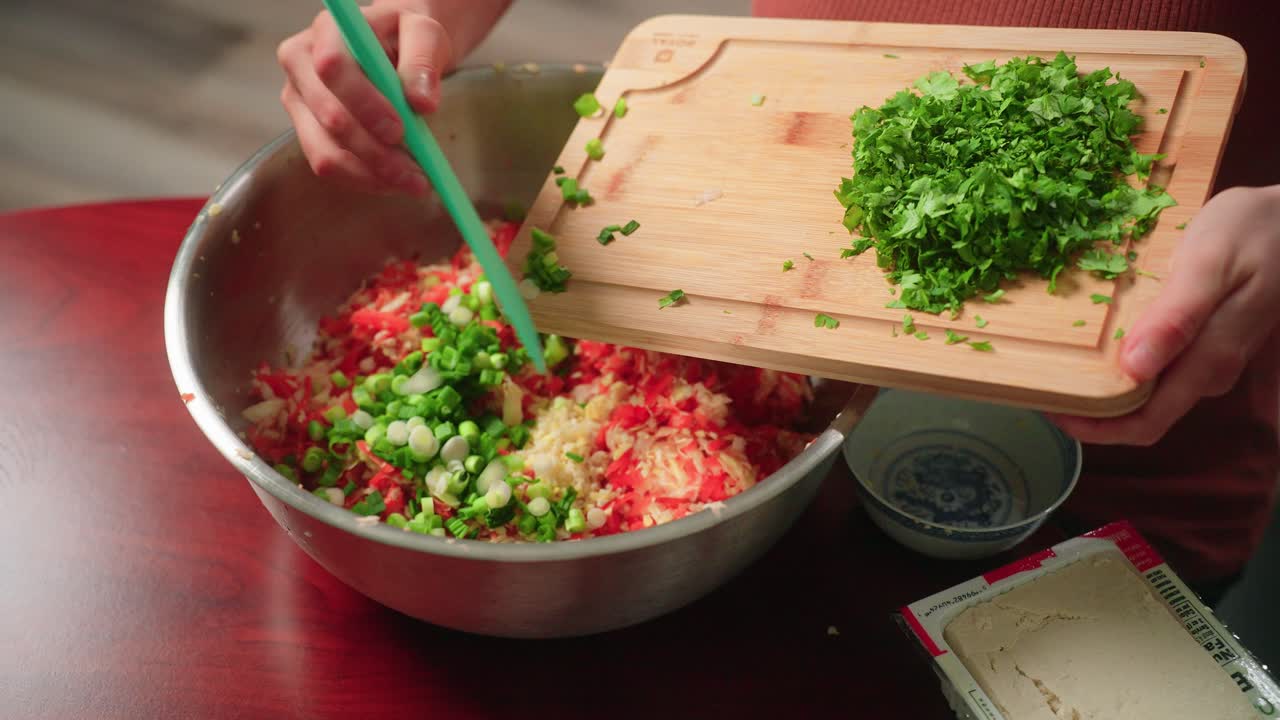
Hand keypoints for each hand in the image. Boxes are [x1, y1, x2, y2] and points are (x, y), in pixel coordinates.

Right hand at [277, 0, 515, 195]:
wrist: (395, 48)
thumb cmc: (406, 36)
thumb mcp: (425, 32)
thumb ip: (424, 60)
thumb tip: (422, 103)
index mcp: (327, 31)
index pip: (332, 67)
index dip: (365, 103)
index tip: (400, 129)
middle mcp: (302, 65)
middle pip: (328, 118)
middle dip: (374, 151)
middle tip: (416, 173)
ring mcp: (300, 101)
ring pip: (325, 152)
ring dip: (371, 175)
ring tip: (413, 182)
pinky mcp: (308, 131)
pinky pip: (330, 166)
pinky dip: (365, 180)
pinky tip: (395, 181)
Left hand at [1049, 185, 1279, 445]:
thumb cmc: (1252, 231)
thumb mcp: (1208, 264)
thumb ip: (1176, 318)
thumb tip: (1134, 369)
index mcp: (1209, 359)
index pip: (1146, 423)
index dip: (1096, 427)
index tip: (1050, 408)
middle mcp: (1211, 371)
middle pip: (1144, 415)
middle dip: (1093, 411)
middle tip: (1043, 387)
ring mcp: (1211, 359)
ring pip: (1152, 393)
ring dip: (1107, 387)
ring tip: (1062, 361)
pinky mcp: (1208, 342)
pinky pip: (1162, 368)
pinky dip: (1125, 365)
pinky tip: (1099, 341)